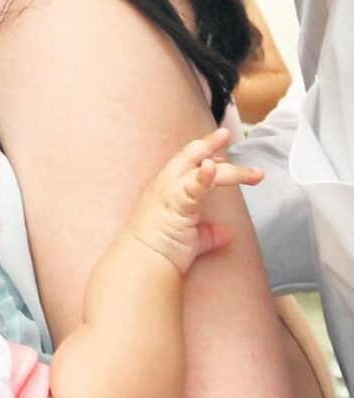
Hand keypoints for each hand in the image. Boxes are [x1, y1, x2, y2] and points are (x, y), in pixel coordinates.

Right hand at [126, 128, 263, 273]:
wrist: (141, 263)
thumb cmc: (158, 251)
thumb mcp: (188, 238)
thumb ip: (208, 233)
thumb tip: (227, 234)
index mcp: (163, 191)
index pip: (184, 166)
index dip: (203, 157)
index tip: (219, 156)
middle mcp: (164, 186)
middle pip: (188, 155)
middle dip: (209, 143)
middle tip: (227, 134)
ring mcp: (169, 192)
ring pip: (204, 170)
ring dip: (233, 170)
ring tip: (255, 174)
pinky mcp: (177, 204)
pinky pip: (194, 186)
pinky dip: (206, 176)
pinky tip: (214, 167)